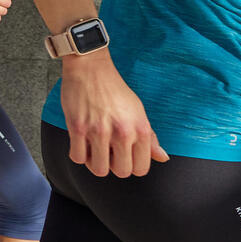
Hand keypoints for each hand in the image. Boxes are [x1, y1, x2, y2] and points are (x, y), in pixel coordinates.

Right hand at [60, 52, 167, 177]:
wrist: (90, 69)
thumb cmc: (114, 90)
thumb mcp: (138, 112)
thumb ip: (150, 138)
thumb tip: (163, 158)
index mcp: (140, 129)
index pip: (141, 168)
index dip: (131, 166)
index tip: (124, 157)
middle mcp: (122, 131)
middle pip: (121, 172)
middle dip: (114, 166)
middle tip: (108, 152)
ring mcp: (99, 131)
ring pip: (99, 169)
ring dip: (95, 163)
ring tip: (94, 149)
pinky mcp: (78, 128)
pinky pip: (77, 158)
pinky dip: (79, 155)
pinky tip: (82, 143)